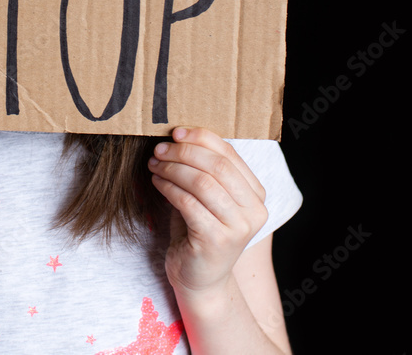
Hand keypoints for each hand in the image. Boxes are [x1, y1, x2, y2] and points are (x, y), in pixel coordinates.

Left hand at [147, 127, 268, 295]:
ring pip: (202, 183)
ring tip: (155, 165)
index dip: (201, 138)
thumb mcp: (206, 197)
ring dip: (173, 169)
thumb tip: (179, 135)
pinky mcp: (216, 241)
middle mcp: (254, 210)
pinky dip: (169, 188)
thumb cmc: (199, 230)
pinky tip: (157, 182)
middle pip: (217, 166)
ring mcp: (238, 227)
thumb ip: (204, 170)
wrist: (199, 278)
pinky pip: (188, 203)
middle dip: (184, 152)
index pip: (230, 154)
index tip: (176, 132)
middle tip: (159, 149)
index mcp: (256, 194)